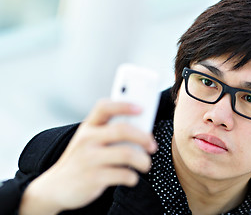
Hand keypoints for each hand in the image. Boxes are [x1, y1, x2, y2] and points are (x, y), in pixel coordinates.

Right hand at [19, 99, 157, 214]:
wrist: (55, 187)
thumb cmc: (81, 160)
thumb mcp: (90, 141)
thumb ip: (110, 133)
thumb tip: (142, 130)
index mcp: (88, 127)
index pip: (105, 107)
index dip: (124, 105)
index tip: (142, 108)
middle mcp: (87, 139)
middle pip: (122, 130)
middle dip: (144, 137)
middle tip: (152, 145)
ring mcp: (89, 159)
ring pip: (127, 154)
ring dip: (143, 160)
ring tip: (146, 164)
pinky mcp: (92, 178)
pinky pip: (123, 174)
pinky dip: (133, 177)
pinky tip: (131, 177)